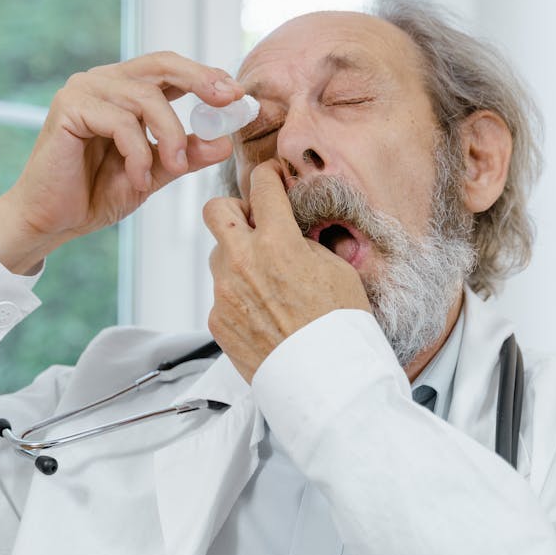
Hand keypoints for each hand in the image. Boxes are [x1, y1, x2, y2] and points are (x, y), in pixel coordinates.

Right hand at [0, 51, 242, 273]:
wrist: (51, 221)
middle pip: (161, 64)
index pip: (170, 69)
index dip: (206, 76)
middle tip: (227, 103)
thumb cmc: (95, 194)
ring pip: (146, 97)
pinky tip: (137, 179)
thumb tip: (224, 140)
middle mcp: (103, 81)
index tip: (238, 96)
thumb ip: (186, 155)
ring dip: (169, 136)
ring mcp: (84, 90)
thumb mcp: (155, 173)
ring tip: (173, 168)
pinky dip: (138, 153)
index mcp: (124, 90)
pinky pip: (121, 122)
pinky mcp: (69, 107)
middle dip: (201, 81)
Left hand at [203, 160, 371, 381]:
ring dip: (237, 259)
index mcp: (277, 243)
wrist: (326, 378)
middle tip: (254, 224)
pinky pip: (221, 295)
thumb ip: (306, 244)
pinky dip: (238, 297)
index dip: (267, 176)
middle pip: (216, 210)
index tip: (270, 178)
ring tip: (267, 283)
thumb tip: (293, 235)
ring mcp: (225, 292)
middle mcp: (243, 262)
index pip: (262, 188)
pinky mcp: (217, 320)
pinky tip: (263, 314)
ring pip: (218, 256)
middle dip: (233, 210)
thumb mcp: (338, 271)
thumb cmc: (340, 327)